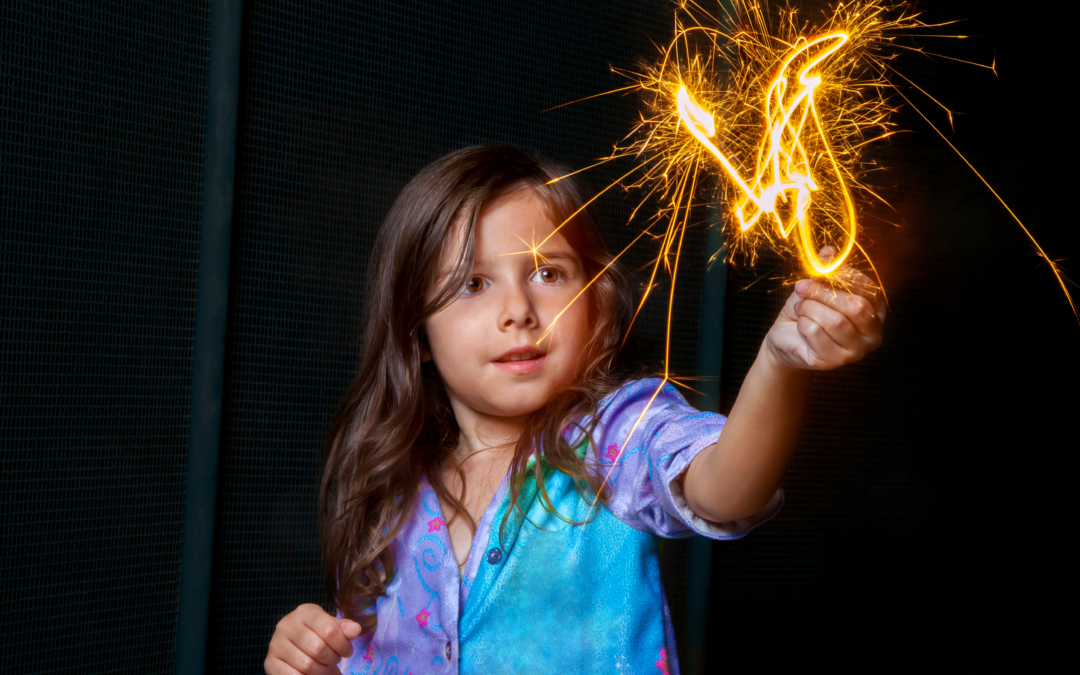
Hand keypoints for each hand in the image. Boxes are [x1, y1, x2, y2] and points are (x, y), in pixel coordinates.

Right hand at [265, 603, 361, 674]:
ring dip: (322, 671)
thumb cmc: (318, 634)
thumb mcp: (332, 627)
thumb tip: (355, 629)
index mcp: (305, 612)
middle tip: (334, 660)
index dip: (343, 645)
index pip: (329, 630)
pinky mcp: (269, 662)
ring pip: (307, 665)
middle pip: (319, 648)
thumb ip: (344, 629)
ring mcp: (275, 644)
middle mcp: (286, 624)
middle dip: (332, 659)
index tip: (346, 651)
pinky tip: (311, 673)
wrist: (294, 645)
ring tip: (325, 667)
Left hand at [764, 252, 885, 370]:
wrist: (787, 337)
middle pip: (856, 307)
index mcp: (877, 310)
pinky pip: (816, 333)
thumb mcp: (819, 286)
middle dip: (824, 293)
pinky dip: (803, 323)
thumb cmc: (810, 310)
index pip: (868, 289)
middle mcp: (873, 333)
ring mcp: (855, 351)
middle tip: (802, 287)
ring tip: (801, 307)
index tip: (820, 270)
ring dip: (810, 308)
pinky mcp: (833, 361)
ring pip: (835, 321)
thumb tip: (829, 251)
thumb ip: (828, 270)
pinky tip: (800, 324)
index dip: (843, 276)